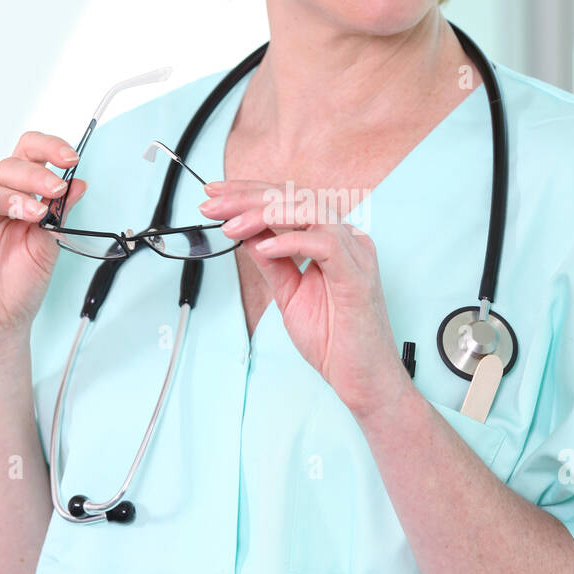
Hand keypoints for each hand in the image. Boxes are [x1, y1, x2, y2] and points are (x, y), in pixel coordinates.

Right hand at [0, 132, 87, 355]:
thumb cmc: (19, 287)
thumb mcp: (48, 246)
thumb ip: (59, 214)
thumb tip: (78, 183)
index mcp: (17, 196)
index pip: (29, 156)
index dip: (49, 150)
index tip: (72, 159)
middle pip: (10, 167)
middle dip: (37, 176)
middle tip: (56, 191)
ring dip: (13, 194)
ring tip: (34, 212)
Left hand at [199, 179, 411, 419]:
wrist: (361, 379)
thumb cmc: (334, 340)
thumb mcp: (289, 294)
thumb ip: (272, 263)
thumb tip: (248, 235)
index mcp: (332, 241)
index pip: (290, 202)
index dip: (250, 194)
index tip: (215, 196)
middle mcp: (347, 240)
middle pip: (296, 197)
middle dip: (248, 197)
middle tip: (212, 204)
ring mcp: (355, 255)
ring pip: (311, 210)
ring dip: (265, 213)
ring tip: (231, 226)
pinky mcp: (357, 276)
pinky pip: (325, 244)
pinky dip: (291, 240)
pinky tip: (264, 246)